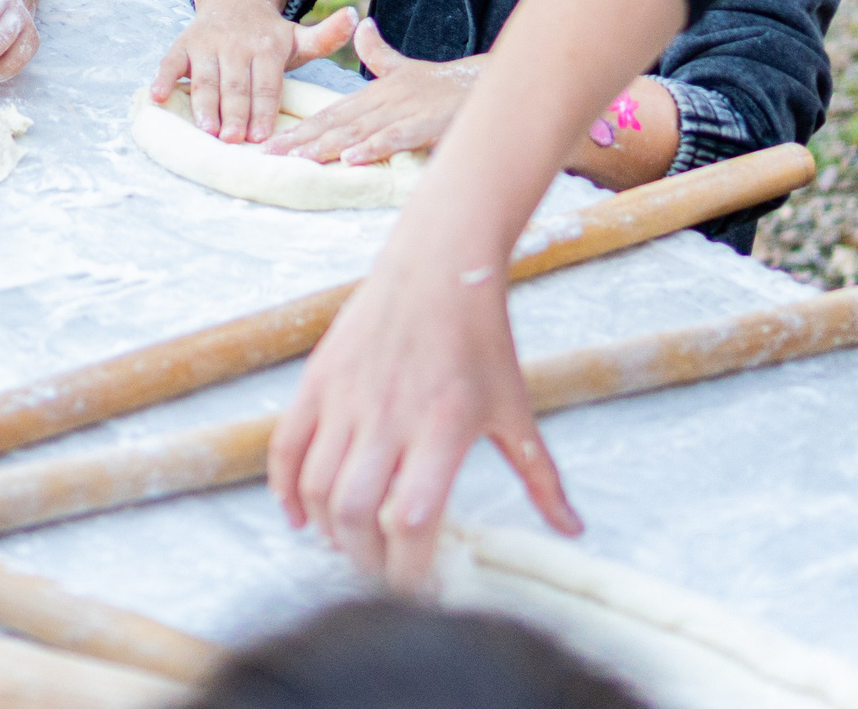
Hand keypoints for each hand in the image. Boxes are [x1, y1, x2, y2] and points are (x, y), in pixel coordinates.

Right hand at [148, 0, 356, 143]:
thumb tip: (355, 15)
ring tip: (206, 130)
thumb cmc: (269, 34)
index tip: (262, 135)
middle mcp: (236, 44)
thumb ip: (325, 36)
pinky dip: (163, 78)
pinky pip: (172, 62)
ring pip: (206, 78)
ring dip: (204, 104)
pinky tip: (157, 96)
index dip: (263, 108)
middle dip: (234, 112)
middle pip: (236, 84)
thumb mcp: (298, 35)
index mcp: (266, 46)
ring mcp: (208, 44)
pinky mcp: (184, 44)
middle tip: (232, 140)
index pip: (266, 82)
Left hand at [266, 20, 481, 161]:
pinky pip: (394, 138)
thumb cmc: (440, 83)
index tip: (273, 142)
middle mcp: (381, 102)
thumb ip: (378, 52)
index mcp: (373, 93)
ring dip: (327, 146)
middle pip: (335, 123)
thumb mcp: (403, 67)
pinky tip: (351, 159)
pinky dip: (372, 148)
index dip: (302, 127)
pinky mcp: (424, 124)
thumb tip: (362, 25)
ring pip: (357, 131)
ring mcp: (402, 112)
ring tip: (300, 158)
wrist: (483, 81)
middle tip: (270, 154)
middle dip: (302, 139)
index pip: (330, 113)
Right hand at [272, 245, 578, 587]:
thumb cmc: (481, 338)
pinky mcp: (318, 380)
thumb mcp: (515, 409)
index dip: (409, 569)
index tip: (421, 593)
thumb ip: (541, 477)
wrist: (438, 264)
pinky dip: (285, 490)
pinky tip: (300, 517)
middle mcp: (388, 416)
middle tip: (383, 579)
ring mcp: (346, 397)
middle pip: (355, 514)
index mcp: (441, 427)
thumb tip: (572, 530)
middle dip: (365, 562)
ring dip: (328, 531)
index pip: (411, 520)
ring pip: (317, 487)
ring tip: (350, 547)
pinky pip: (286, 447)